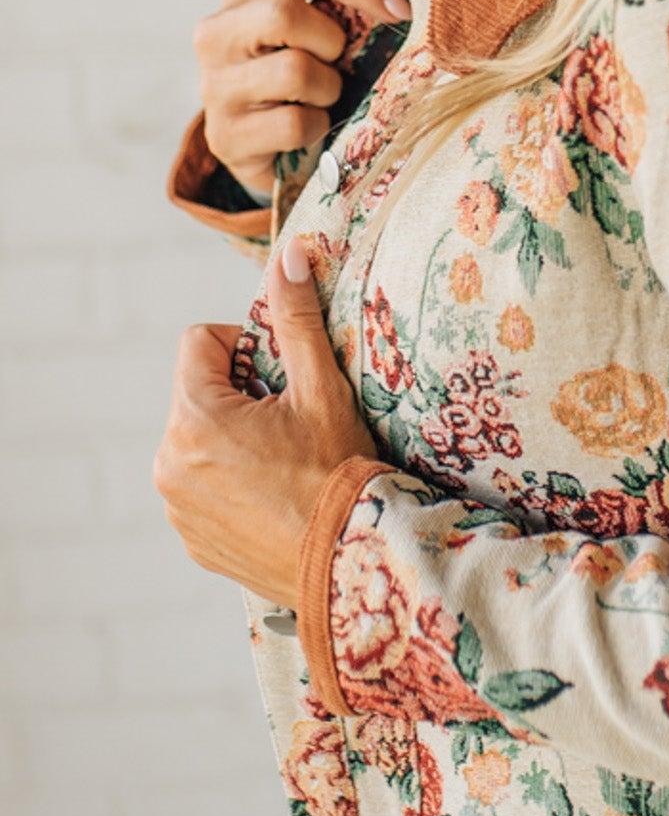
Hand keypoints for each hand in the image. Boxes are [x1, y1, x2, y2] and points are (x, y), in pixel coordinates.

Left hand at [153, 235, 379, 608]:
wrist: (351, 562)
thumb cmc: (338, 471)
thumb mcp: (321, 388)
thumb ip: (296, 318)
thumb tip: (290, 253)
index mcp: (194, 418)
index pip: (200, 343)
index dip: (244, 348)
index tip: (280, 377)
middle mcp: (169, 463)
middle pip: (198, 394)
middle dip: (240, 397)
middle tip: (290, 423)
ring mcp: (177, 507)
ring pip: (198, 441)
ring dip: (233, 440)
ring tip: (285, 463)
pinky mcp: (192, 539)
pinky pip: (201, 488)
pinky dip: (231, 483)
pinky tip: (275, 497)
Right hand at [193, 0, 410, 197]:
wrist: (268, 148)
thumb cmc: (304, 77)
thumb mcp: (316, 30)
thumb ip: (341, 3)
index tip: (401, 9)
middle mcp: (216, 33)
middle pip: (285, 13)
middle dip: (331, 40)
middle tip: (340, 62)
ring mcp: (215, 86)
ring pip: (294, 70)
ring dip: (328, 88)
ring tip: (322, 98)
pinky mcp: (225, 137)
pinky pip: (294, 124)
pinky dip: (317, 127)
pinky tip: (311, 129)